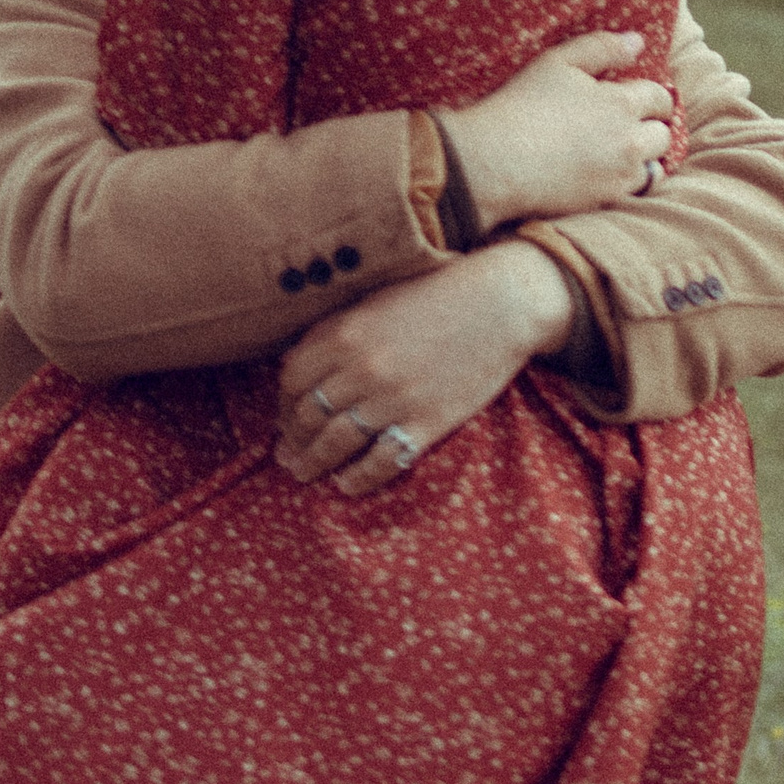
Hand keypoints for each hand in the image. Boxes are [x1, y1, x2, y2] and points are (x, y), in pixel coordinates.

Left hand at [275, 243, 573, 495]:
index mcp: (344, 334)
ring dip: (313, 463)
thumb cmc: (435, 298)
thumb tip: (295, 367)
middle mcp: (362, 369)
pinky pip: (381, 462)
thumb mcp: (374, 303)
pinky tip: (346, 485)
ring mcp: (394, 399)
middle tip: (286, 456)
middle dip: (292, 441)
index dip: (283, 404)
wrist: (501, 305)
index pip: (292, 380)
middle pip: (308, 416)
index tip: (285, 418)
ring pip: (336, 443)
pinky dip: (358, 478)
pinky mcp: (427, 422)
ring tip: (303, 474)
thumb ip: (333, 332)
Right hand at [445, 32, 672, 228]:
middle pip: (663, 134)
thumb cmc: (522, 106)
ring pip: (654, 167)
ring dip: (643, 158)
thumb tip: (638, 42)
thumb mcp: (557, 62)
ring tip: (621, 154)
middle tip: (629, 127)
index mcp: (622, 103)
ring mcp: (620, 174)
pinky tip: (606, 174)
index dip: (652, 96)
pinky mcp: (605, 201)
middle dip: (652, 127)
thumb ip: (602, 47)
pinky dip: (627, 182)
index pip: (660, 97)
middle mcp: (630, 140)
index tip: (638, 99)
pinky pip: (633, 192)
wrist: (494, 162)